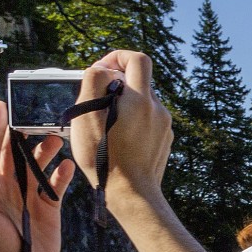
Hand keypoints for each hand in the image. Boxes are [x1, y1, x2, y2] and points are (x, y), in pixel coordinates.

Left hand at [0, 101, 72, 251]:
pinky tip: (66, 166)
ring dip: (45, 151)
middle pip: (13, 152)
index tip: (0, 107)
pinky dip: (62, 174)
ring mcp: (28, 196)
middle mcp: (6, 187)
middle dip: (22, 133)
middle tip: (34, 117)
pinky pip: (56, 184)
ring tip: (55, 140)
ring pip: (36, 164)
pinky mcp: (48, 207)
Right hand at [67, 50, 173, 210]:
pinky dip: (133, 120)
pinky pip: (148, 119)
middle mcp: (158, 109)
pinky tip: (119, 138)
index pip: (138, 59)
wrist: (133, 195)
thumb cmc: (105, 158)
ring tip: (105, 124)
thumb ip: (94, 82)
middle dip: (117, 82)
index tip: (102, 69)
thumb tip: (104, 69)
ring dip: (124, 104)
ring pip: (143, 101)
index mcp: (141, 100)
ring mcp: (164, 126)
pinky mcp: (164, 140)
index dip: (118, 57)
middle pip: (139, 81)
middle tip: (98, 99)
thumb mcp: (87, 116)